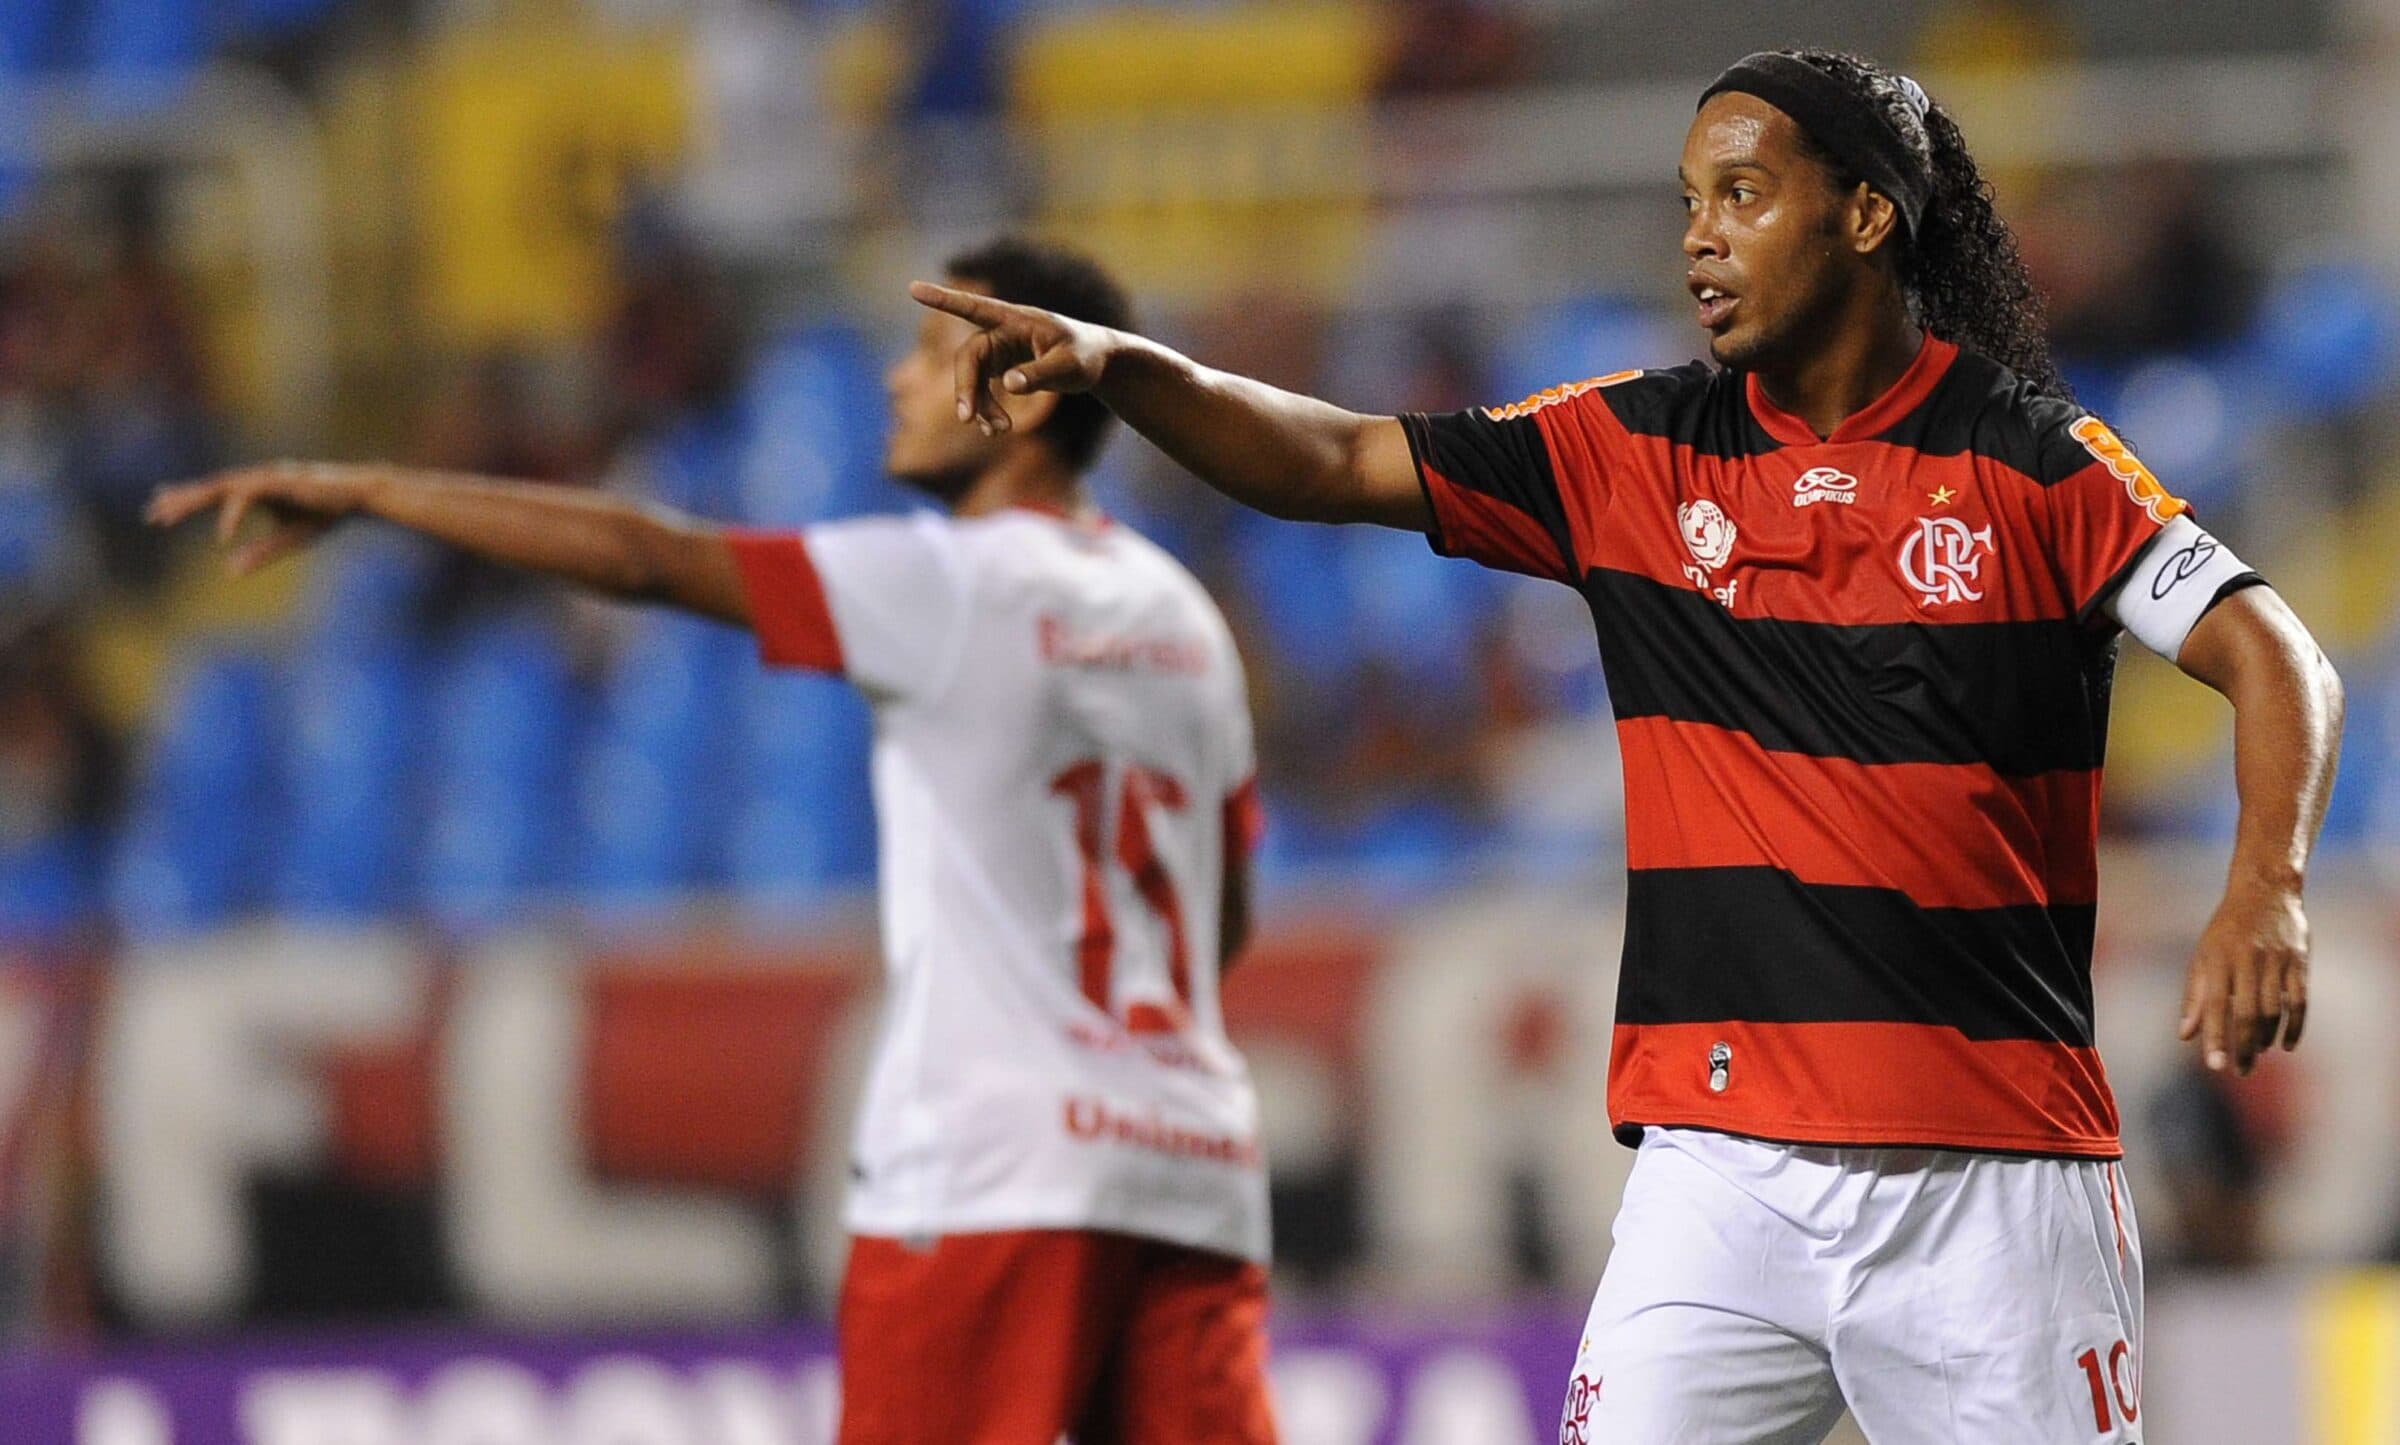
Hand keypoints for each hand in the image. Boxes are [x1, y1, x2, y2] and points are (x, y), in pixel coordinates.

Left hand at [146, 462, 377, 575]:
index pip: (214, 493)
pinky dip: (231, 516)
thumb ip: (260, 553)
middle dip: (180, 500)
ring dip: (192, 502)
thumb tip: (229, 572)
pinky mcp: (276, 481)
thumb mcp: (289, 539)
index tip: (159, 509)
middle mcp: (255, 479)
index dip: (186, 500)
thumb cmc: (326, 515)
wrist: (358, 497)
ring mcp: (264, 477)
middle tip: (151, 514)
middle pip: (209, 488)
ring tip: (168, 517)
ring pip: (218, 487)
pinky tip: (221, 537)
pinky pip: (245, 497)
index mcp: (256, 490)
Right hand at [909, 281, 1118, 435]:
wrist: (1095, 362)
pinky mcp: (1000, 367)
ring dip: (980, 406)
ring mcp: (999, 350)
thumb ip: (1040, 373)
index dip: (944, 299)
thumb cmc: (1085, 356)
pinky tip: (997, 430)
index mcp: (1017, 320)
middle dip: (965, 388)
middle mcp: (1002, 332)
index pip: (976, 307)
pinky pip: (981, 390)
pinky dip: (986, 411)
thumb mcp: (1069, 367)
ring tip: (1000, 431)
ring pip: (973, 379)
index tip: (913, 288)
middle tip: (966, 419)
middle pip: (969, 357)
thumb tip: (1007, 384)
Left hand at [2178, 879, 2308, 1074]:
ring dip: (2267, 1038)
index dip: (2216, 1037)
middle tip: (2240, 1072)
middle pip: (2248, 1014)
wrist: (2265, 891)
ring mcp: (2276, 961)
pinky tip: (2286, 1045)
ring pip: (2274, 1010)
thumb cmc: (2226, 930)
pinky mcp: (2299, 962)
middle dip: (2244, 1047)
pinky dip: (2295, 1026)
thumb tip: (2185, 1036)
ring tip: (2257, 1055)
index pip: (2216, 1006)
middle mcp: (2247, 961)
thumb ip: (2195, 997)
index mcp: (2218, 960)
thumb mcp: (2203, 956)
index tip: (2215, 1065)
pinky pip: (2300, 1001)